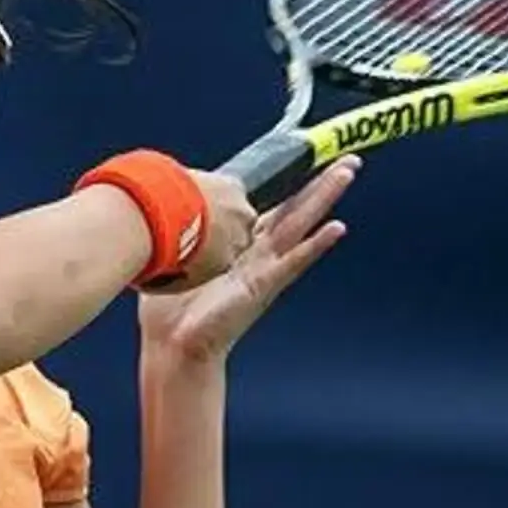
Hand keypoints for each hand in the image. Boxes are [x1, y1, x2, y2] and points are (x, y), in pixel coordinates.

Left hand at [138, 156, 360, 361]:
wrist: (173, 347)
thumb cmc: (170, 310)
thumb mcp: (173, 260)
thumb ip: (176, 234)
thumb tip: (160, 207)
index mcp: (236, 247)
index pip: (267, 207)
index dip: (285, 185)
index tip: (301, 160)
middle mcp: (256, 255)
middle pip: (293, 211)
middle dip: (318, 184)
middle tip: (345, 159)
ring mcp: (263, 269)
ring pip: (299, 226)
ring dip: (323, 199)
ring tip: (346, 174)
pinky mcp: (262, 286)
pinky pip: (293, 262)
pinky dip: (315, 246)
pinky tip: (336, 229)